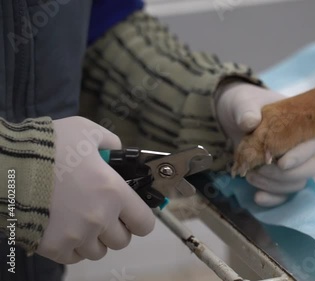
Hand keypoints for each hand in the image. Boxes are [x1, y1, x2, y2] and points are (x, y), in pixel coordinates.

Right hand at [37, 117, 154, 263]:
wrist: (8, 166)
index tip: (132, 214)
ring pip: (98, 251)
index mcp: (114, 192)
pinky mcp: (54, 247)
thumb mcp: (86, 131)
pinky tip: (65, 230)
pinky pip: (74, 258)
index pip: (145, 223)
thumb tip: (118, 151)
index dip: (140, 219)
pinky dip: (73, 248)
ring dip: (94, 240)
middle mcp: (100, 218)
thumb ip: (110, 142)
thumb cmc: (49, 146)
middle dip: (115, 228)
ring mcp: (77, 236)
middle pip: (122, 240)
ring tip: (81, 221)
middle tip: (103, 214)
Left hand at [216, 83, 314, 206]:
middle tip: (258, 168)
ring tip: (250, 175)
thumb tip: (250, 122)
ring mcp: (292, 166)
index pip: (312, 146)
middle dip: (282, 175)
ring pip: (295, 184)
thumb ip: (246, 110)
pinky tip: (256, 197)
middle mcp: (302, 149)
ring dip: (273, 185)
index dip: (299, 157)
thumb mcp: (243, 103)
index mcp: (301, 128)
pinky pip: (283, 195)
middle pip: (308, 170)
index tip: (281, 163)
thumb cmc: (247, 105)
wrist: (236, 116)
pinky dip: (271, 199)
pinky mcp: (278, 179)